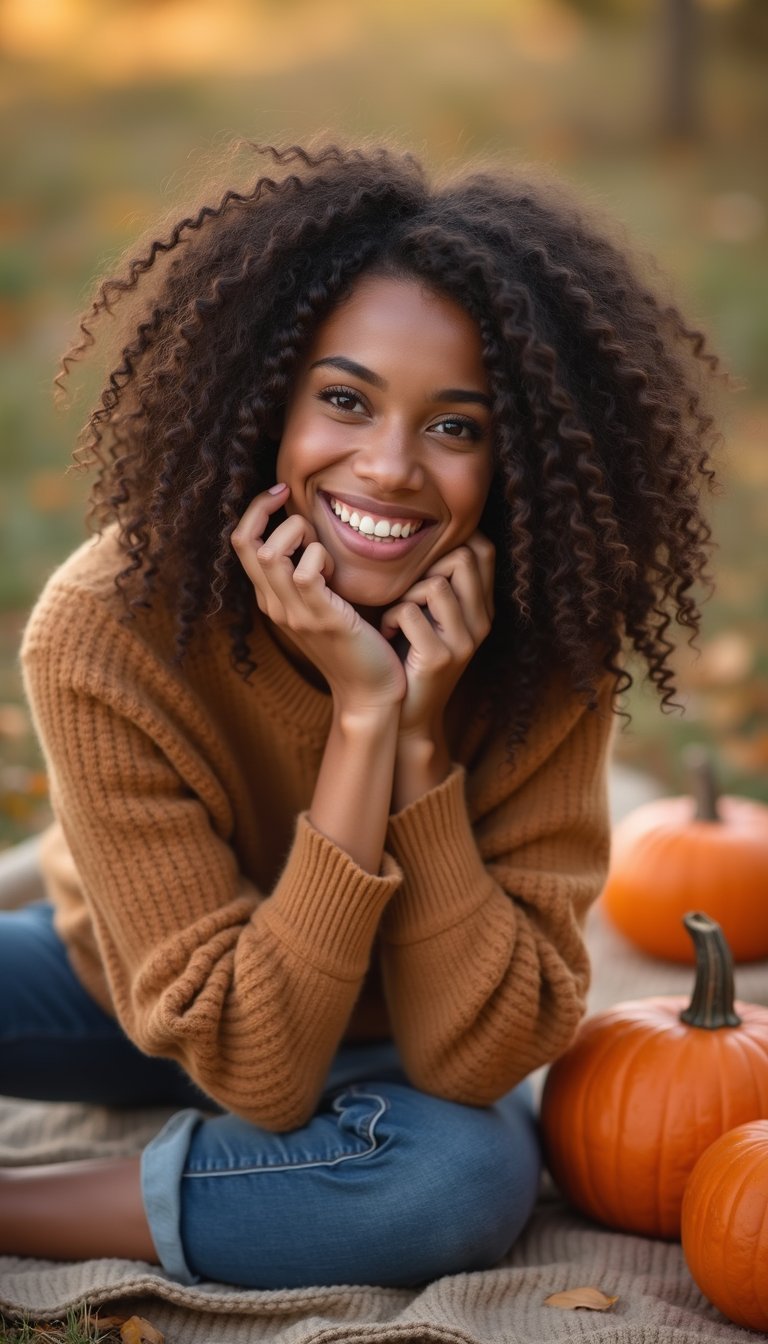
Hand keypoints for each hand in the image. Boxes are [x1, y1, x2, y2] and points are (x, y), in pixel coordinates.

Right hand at [231, 485, 405, 714]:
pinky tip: (338, 572)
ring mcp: (294, 613)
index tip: (282, 493)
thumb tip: (313, 533)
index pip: (242, 541)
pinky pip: (305, 573)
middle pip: (246, 541)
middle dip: (272, 514)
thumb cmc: (354, 643)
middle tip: (306, 520)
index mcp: (270, 597)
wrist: (369, 691)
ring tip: (322, 548)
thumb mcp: (323, 602)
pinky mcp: (320, 619)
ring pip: (271, 553)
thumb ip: (310, 573)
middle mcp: (273, 604)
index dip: (257, 509)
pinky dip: (321, 558)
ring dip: (299, 535)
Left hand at [380, 532, 494, 741]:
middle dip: (426, 567)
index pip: (484, 549)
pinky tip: (389, 636)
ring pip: (435, 583)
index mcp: (482, 609)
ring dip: (406, 595)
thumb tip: (422, 532)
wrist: (407, 715)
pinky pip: (409, 612)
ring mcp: (464, 642)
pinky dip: (391, 618)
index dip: (454, 541)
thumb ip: (436, 581)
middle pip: (462, 557)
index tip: (424, 563)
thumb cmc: (408, 656)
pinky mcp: (439, 658)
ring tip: (398, 617)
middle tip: (407, 595)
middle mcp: (481, 623)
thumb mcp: (431, 615)